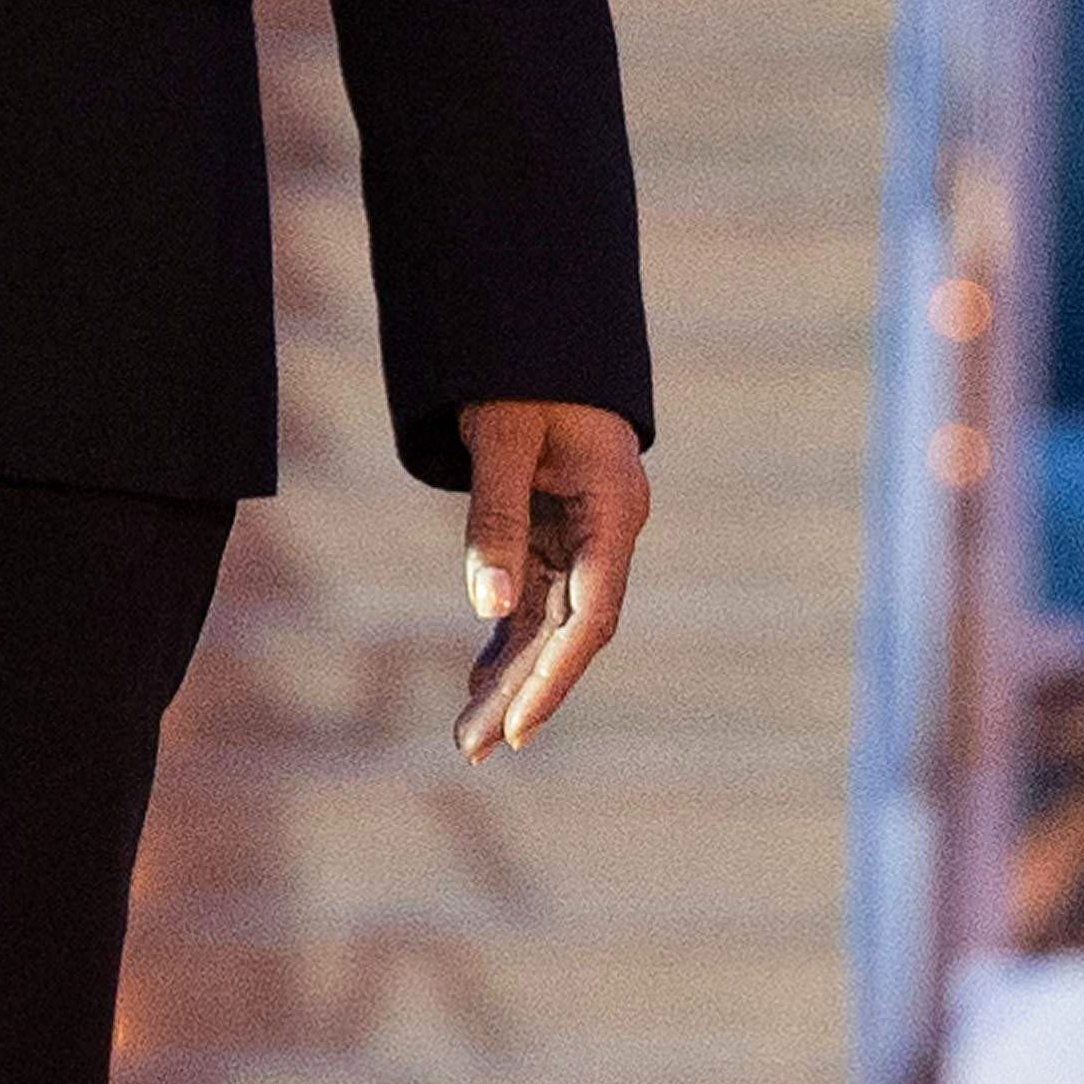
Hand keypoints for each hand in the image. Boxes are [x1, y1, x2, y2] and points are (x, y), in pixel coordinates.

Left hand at [451, 398, 648, 759]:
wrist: (539, 335)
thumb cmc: (525, 379)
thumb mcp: (504, 441)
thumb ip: (496, 518)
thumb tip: (484, 605)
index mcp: (614, 511)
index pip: (592, 613)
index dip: (557, 674)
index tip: (519, 725)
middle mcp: (608, 535)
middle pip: (569, 632)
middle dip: (525, 693)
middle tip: (475, 748)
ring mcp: (585, 538)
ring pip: (550, 622)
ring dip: (512, 676)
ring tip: (468, 737)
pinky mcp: (558, 534)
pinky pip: (534, 599)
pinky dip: (506, 638)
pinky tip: (480, 681)